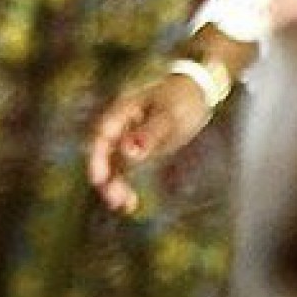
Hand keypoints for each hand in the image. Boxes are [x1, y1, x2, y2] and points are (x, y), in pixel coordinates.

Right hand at [85, 71, 211, 213]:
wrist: (199, 90)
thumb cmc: (183, 99)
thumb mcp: (169, 117)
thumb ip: (148, 134)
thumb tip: (127, 152)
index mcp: (124, 109)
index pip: (103, 134)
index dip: (97, 157)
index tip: (98, 180)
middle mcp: (123, 122)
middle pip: (105, 150)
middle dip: (106, 175)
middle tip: (113, 200)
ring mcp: (132, 133)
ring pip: (115, 161)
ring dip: (115, 182)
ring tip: (124, 206)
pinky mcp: (142, 144)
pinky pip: (128, 165)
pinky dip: (127, 182)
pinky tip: (132, 202)